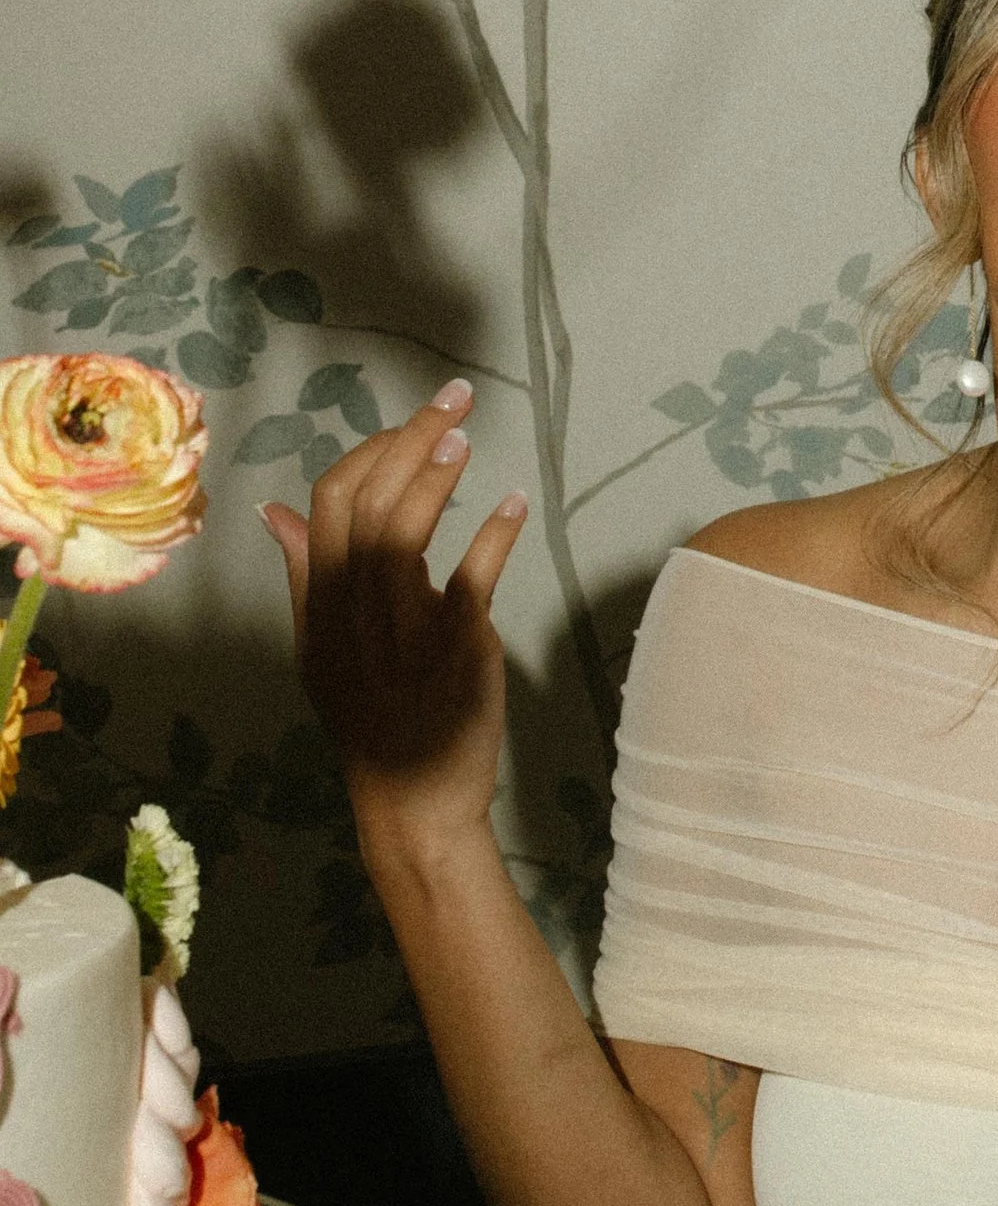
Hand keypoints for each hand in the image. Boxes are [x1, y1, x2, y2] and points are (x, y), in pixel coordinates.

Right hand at [259, 383, 528, 878]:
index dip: (368, 454)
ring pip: (405, 533)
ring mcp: (402, 633)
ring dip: (438, 476)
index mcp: (321, 609)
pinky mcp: (455, 652)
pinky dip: (495, 533)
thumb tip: (277, 509)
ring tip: (468, 439)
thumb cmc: (373, 719)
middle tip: (454, 400)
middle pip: (365, 505)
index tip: (409, 428)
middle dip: (410, 440)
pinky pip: (472, 579)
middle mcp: (353, 615)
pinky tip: (513, 503)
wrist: (414, 805)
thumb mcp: (323, 651)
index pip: (326, 507)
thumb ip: (306, 576)